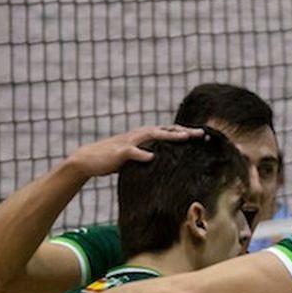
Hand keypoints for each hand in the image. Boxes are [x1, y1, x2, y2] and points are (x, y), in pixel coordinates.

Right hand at [66, 125, 203, 178]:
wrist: (88, 160)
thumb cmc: (114, 160)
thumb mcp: (136, 157)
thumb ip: (150, 156)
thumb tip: (166, 162)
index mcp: (144, 137)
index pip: (167, 132)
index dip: (185, 133)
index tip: (203, 135)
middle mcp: (138, 135)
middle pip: (164, 130)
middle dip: (183, 131)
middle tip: (201, 133)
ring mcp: (129, 142)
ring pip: (151, 136)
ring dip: (168, 136)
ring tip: (184, 137)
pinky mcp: (120, 152)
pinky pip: (133, 152)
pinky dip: (142, 154)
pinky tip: (152, 157)